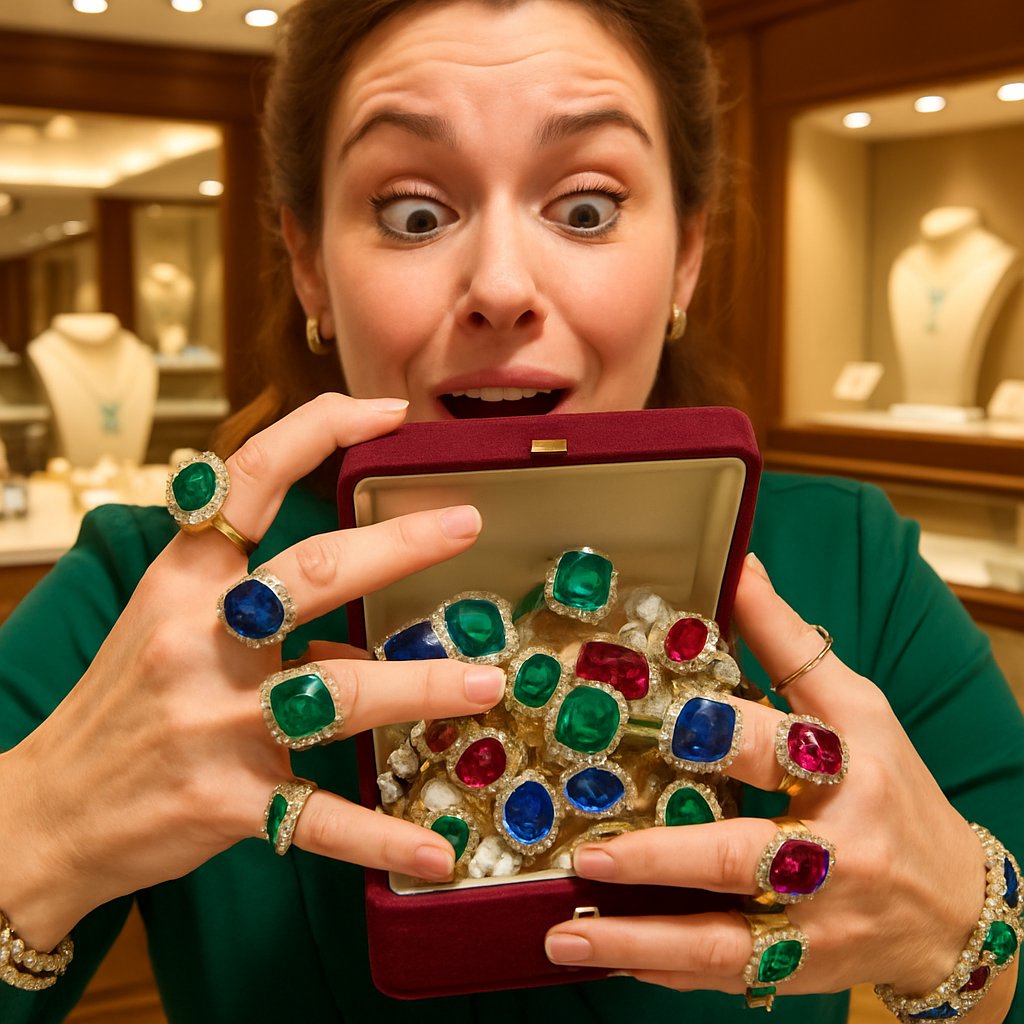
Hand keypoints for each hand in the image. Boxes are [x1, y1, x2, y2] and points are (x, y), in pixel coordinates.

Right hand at [0, 394, 504, 951]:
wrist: (45, 811)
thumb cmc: (123, 702)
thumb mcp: (171, 628)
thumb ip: (262, 615)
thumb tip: (364, 637)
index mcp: (182, 580)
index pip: (248, 479)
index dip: (318, 430)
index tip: (386, 413)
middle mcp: (197, 639)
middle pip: (312, 575)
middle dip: (398, 547)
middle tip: (466, 524)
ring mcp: (212, 722)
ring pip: (337, 693)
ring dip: (420, 687)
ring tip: (483, 684)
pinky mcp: (226, 802)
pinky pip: (319, 821)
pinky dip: (383, 840)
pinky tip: (437, 853)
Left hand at [544, 554, 1014, 1013]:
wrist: (958, 909)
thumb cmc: (896, 791)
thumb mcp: (857, 707)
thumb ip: (787, 640)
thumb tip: (738, 562)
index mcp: (850, 772)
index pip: (774, 744)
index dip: (713, 728)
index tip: (648, 719)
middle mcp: (837, 854)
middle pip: (744, 857)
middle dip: (662, 860)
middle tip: (588, 852)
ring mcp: (820, 925)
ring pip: (725, 940)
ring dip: (640, 938)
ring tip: (564, 931)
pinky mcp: (803, 970)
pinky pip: (728, 977)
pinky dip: (665, 969)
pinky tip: (607, 956)